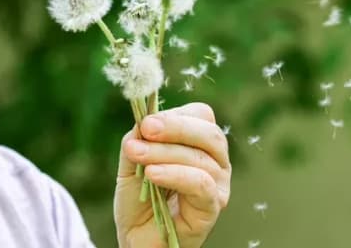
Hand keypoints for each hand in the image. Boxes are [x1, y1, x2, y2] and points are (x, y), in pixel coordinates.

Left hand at [113, 102, 231, 247]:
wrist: (136, 237)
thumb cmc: (139, 198)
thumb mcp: (132, 161)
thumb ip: (138, 139)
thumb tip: (143, 121)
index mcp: (200, 144)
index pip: (201, 116)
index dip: (175, 115)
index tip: (145, 122)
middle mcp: (216, 161)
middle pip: (209, 133)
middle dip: (175, 128)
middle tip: (147, 129)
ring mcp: (218, 185)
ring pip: (201, 158)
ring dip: (165, 153)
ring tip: (138, 155)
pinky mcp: (212, 207)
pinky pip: (201, 184)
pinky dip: (175, 174)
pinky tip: (153, 174)